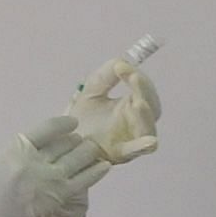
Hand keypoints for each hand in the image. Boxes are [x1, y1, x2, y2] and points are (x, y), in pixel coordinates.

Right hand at [0, 116, 106, 216]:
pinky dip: (96, 171)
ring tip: (94, 149)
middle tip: (83, 141)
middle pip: (66, 143)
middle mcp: (35, 160)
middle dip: (77, 140)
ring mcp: (48, 179)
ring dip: (89, 152)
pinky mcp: (58, 197)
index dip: (64, 123)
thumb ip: (20, 153)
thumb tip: (45, 148)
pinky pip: (84, 180)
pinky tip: (104, 166)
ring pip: (79, 158)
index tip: (72, 123)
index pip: (47, 128)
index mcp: (16, 148)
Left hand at [66, 48, 161, 166]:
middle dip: (144, 91)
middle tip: (134, 77)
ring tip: (138, 103)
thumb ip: (105, 75)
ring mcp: (130, 140)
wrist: (65, 142)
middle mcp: (136, 123)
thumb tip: (121, 63)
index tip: (121, 67)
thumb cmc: (82, 119)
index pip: (144, 90)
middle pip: (151, 107)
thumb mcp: (92, 90)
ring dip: (144, 115)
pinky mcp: (119, 154)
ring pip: (147, 128)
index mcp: (131, 106)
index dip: (138, 78)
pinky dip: (143, 146)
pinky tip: (150, 142)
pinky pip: (135, 151)